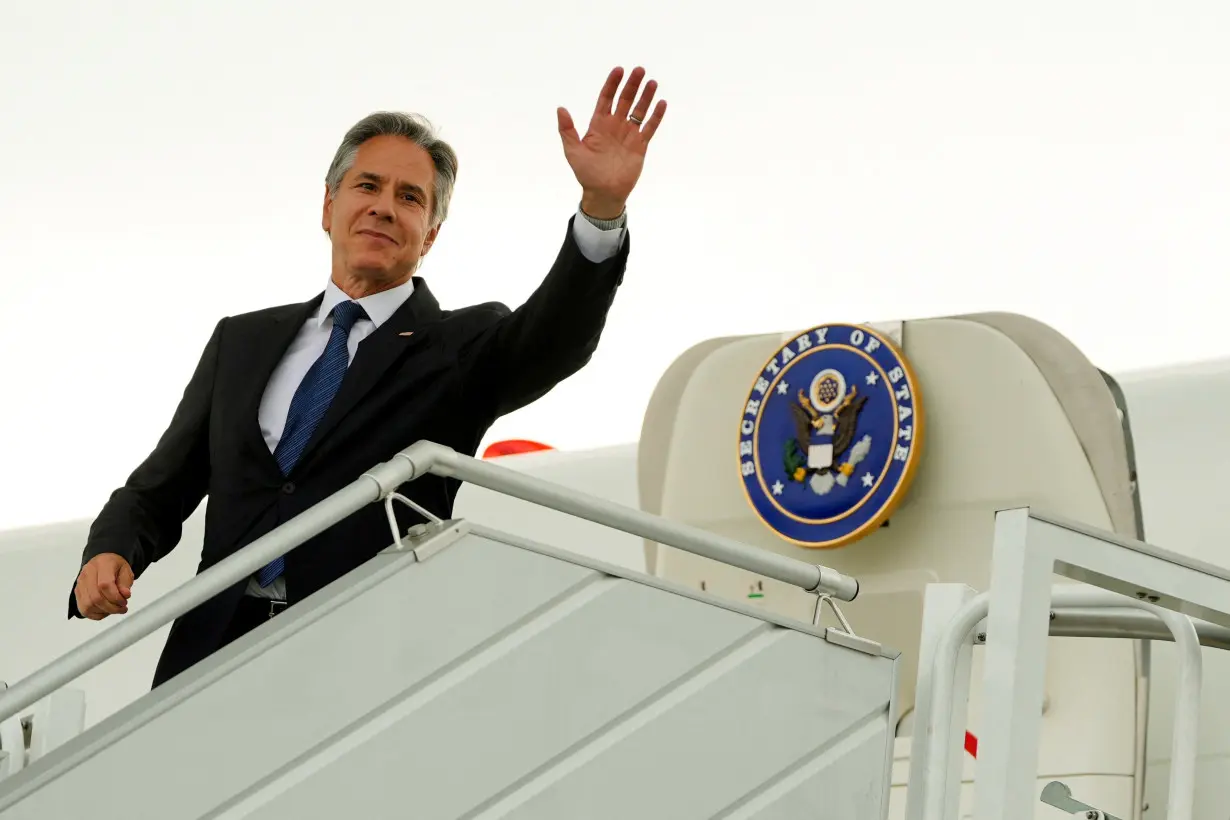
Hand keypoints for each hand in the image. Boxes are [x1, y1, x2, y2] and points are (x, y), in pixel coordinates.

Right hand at [74, 553, 133, 619]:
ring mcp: (80, 584)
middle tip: (122, 608)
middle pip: (95, 598)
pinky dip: (96, 614)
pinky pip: (84, 610)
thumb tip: (125, 595)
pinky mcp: (77, 593)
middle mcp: (87, 573)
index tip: (124, 601)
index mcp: (102, 564)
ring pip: (88, 605)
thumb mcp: (126, 571)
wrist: (103, 562)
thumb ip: (125, 583)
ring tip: (115, 609)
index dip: (115, 597)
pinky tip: (106, 610)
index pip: (105, 585)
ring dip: (105, 611)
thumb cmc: (115, 567)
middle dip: (111, 607)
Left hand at [557, 66, 667, 218]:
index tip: (619, 70)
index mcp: (599, 124)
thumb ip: (567, 130)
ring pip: (639, 110)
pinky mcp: (640, 145)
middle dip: (632, 85)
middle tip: (639, 70)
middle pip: (625, 100)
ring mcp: (628, 134)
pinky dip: (656, 116)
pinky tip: (661, 103)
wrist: (603, 193)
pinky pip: (650, 127)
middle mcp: (615, 126)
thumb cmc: (586, 173)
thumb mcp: (573, 151)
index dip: (612, 84)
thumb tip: (561, 108)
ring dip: (645, 96)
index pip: (606, 98)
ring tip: (652, 82)